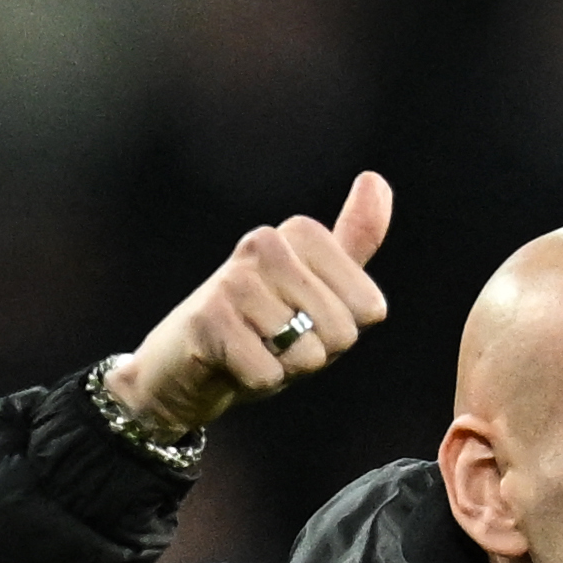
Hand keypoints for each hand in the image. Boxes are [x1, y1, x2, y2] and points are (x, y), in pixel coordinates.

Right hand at [108, 171, 392, 436]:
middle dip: (316, 354)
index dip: (343, 333)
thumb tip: (376, 179)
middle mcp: (266, 244)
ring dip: (284, 368)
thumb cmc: (261, 328)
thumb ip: (354, 239)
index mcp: (301, 233)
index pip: (370, 307)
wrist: (186, 367)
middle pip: (341, 332)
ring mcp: (235, 279)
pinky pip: (269, 374)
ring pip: (306, 354)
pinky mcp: (209, 319)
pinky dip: (257, 383)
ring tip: (254, 349)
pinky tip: (231, 365)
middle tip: (276, 342)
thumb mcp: (319, 287)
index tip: (305, 322)